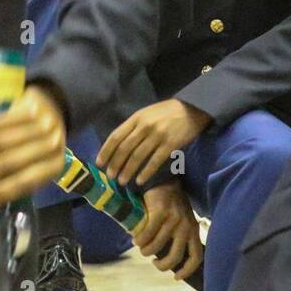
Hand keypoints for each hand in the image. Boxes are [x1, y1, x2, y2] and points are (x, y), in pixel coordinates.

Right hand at [0, 85, 67, 204]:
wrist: (51, 110)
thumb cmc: (35, 147)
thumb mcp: (28, 167)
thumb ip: (3, 184)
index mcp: (55, 167)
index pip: (25, 182)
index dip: (1, 190)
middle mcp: (53, 145)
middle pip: (12, 161)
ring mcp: (44, 124)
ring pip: (3, 141)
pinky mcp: (32, 107)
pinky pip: (1, 121)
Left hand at [96, 98, 211, 185]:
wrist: (191, 109)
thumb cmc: (165, 113)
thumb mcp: (146, 114)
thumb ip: (133, 127)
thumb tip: (118, 146)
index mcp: (136, 118)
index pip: (116, 136)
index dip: (106, 151)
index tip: (99, 164)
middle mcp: (145, 126)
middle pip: (125, 148)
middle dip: (115, 164)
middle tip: (110, 177)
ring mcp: (158, 135)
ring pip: (138, 157)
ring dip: (128, 171)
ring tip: (122, 181)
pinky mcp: (170, 144)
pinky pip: (155, 161)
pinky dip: (146, 173)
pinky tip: (140, 181)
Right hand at [136, 182, 202, 281]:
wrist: (163, 179)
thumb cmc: (171, 203)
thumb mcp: (181, 219)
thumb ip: (179, 236)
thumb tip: (170, 258)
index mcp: (193, 229)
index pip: (196, 256)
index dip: (187, 270)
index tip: (176, 277)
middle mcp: (186, 225)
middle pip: (175, 256)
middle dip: (162, 265)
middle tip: (154, 262)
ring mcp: (174, 219)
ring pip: (157, 246)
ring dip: (146, 251)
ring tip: (142, 248)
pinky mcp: (160, 212)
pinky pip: (147, 234)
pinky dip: (140, 240)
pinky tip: (136, 239)